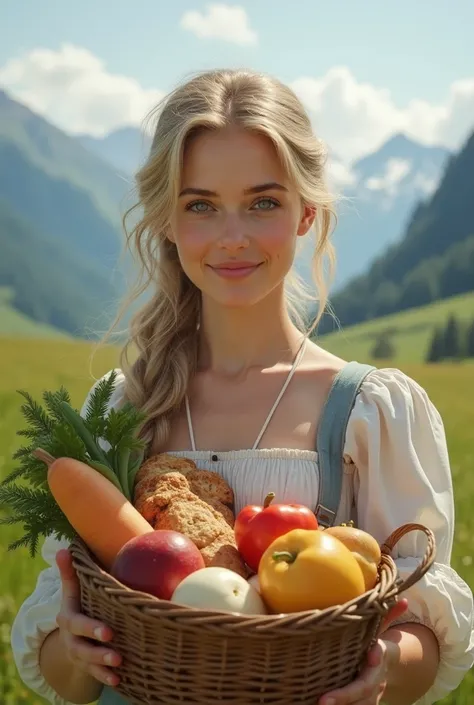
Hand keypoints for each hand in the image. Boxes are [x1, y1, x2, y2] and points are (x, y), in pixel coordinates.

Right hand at [55, 548, 121, 686]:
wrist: (71, 636)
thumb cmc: (79, 605)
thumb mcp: (72, 591)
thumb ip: (70, 572)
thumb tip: (65, 547)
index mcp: (68, 618)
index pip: (76, 623)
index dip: (90, 628)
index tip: (108, 632)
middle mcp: (71, 639)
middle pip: (81, 645)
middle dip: (97, 647)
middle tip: (115, 647)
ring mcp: (78, 654)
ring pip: (88, 661)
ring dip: (103, 663)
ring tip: (120, 662)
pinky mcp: (86, 667)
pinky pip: (94, 674)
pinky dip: (105, 677)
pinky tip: (119, 679)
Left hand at [318, 599, 407, 704]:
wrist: (386, 670)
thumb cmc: (374, 644)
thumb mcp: (381, 629)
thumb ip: (388, 615)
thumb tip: (405, 600)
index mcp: (379, 656)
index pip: (380, 654)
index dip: (376, 654)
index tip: (372, 655)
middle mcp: (375, 677)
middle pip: (364, 688)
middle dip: (345, 695)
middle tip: (324, 701)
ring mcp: (371, 694)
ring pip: (360, 703)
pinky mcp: (364, 703)